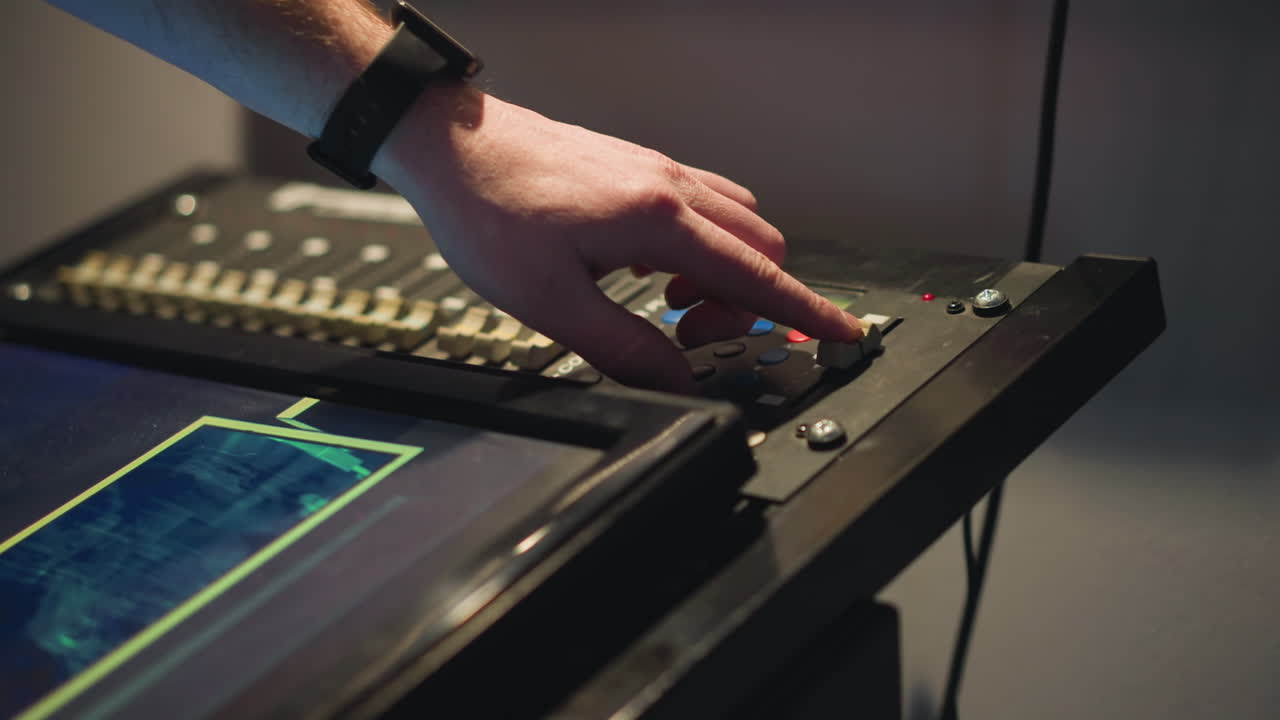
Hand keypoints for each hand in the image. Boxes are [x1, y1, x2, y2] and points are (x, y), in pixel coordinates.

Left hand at [376, 87, 861, 390]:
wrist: (453, 144)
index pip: (758, 278)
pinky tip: (650, 270)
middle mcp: (670, 188)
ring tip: (669, 304)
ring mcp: (658, 173)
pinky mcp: (640, 170)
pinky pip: (703, 208)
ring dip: (726, 274)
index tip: (846, 334)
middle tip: (696, 337)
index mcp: (658, 221)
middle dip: (753, 305)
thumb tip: (680, 381)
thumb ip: (624, 348)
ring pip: (737, 225)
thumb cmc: (489, 212)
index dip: (807, 313)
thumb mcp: (550, 302)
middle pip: (762, 250)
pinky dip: (701, 248)